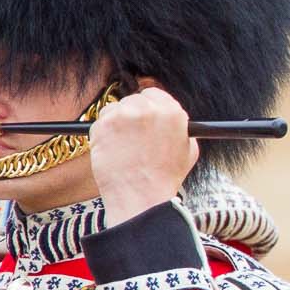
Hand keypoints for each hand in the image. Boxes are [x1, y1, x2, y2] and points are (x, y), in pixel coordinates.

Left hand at [90, 79, 198, 224]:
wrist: (141, 196)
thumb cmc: (165, 178)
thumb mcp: (189, 150)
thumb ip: (180, 128)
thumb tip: (170, 119)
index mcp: (172, 113)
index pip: (155, 93)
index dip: (150, 106)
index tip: (146, 116)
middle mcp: (148, 109)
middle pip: (134, 99)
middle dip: (133, 114)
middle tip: (134, 135)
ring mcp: (122, 115)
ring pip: (114, 109)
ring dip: (117, 122)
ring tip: (125, 146)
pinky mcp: (102, 125)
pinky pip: (100, 122)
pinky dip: (104, 134)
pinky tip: (114, 151)